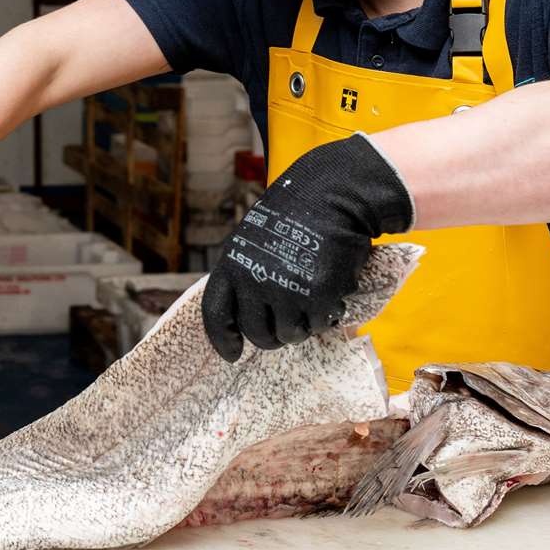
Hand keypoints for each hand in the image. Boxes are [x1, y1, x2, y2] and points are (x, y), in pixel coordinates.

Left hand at [202, 133, 413, 360]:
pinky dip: (326, 316)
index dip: (223, 339)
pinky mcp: (319, 296)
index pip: (216, 313)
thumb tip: (242, 316)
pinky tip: (331, 294)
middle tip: (286, 327)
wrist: (333, 195)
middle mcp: (254, 280)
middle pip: (256, 333)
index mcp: (233, 263)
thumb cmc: (295, 214)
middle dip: (272, 337)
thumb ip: (245, 273)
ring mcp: (287, 290)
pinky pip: (319, 325)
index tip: (233, 354)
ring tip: (311, 302)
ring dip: (302, 326)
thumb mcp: (252, 238)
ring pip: (290, 334)